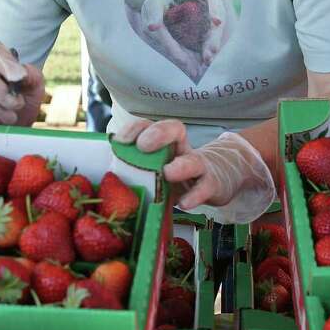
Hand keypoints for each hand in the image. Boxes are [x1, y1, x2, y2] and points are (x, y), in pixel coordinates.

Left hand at [114, 120, 275, 222]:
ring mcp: (200, 166)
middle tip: (143, 146)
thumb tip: (108, 176)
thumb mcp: (159, 168)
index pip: (151, 126)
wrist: (221, 177)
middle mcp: (182, 149)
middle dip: (158, 134)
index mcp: (166, 143)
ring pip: (193, 160)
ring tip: (168, 173)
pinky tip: (185, 203)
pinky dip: (195, 195)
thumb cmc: (181, 174)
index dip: (136, 129)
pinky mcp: (213, 184)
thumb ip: (139, 168)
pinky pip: (205, 188)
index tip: (121, 140)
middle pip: (175, 129)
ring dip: (181, 166)